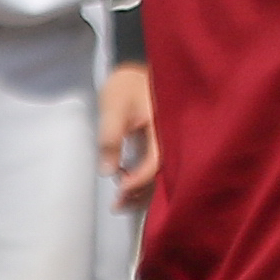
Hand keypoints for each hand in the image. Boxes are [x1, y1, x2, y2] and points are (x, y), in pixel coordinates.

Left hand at [99, 62, 158, 210]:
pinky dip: (144, 183)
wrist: (136, 73)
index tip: (120, 187)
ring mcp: (169, 144)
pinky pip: (158, 170)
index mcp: (164, 127)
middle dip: (141, 193)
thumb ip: (110, 137)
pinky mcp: (163, 148)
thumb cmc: (126, 87)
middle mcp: (172, 139)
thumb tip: (107, 171)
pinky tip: (128, 190)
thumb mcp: (114, 107)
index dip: (140, 178)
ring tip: (119, 204)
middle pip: (162, 175)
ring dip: (141, 192)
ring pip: (160, 176)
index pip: (157, 160)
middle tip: (117, 205)